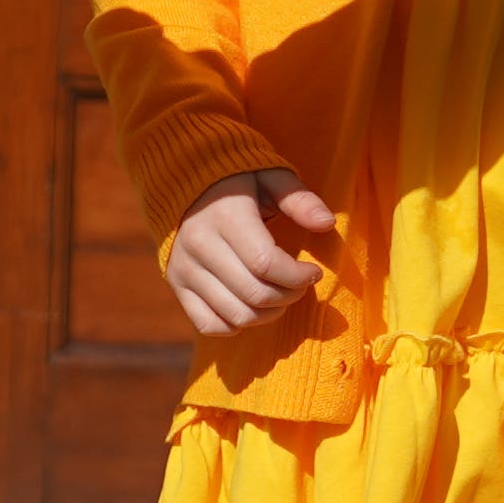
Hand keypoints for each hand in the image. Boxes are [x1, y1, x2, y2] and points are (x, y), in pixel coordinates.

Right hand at [166, 166, 332, 334]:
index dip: (298, 276)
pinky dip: (237, 324)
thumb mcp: (273, 177)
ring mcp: (184, 268)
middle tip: (300, 284)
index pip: (266, 264)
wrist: (188, 183)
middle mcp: (198, 245)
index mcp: (224, 216)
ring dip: (269, 314)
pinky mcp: (176, 285)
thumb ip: (300, 200)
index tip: (313, 272)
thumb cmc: (241, 182)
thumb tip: (327, 223)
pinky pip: (210, 324)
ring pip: (236, 315)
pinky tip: (251, 306)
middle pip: (254, 294)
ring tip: (280, 294)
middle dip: (289, 295)